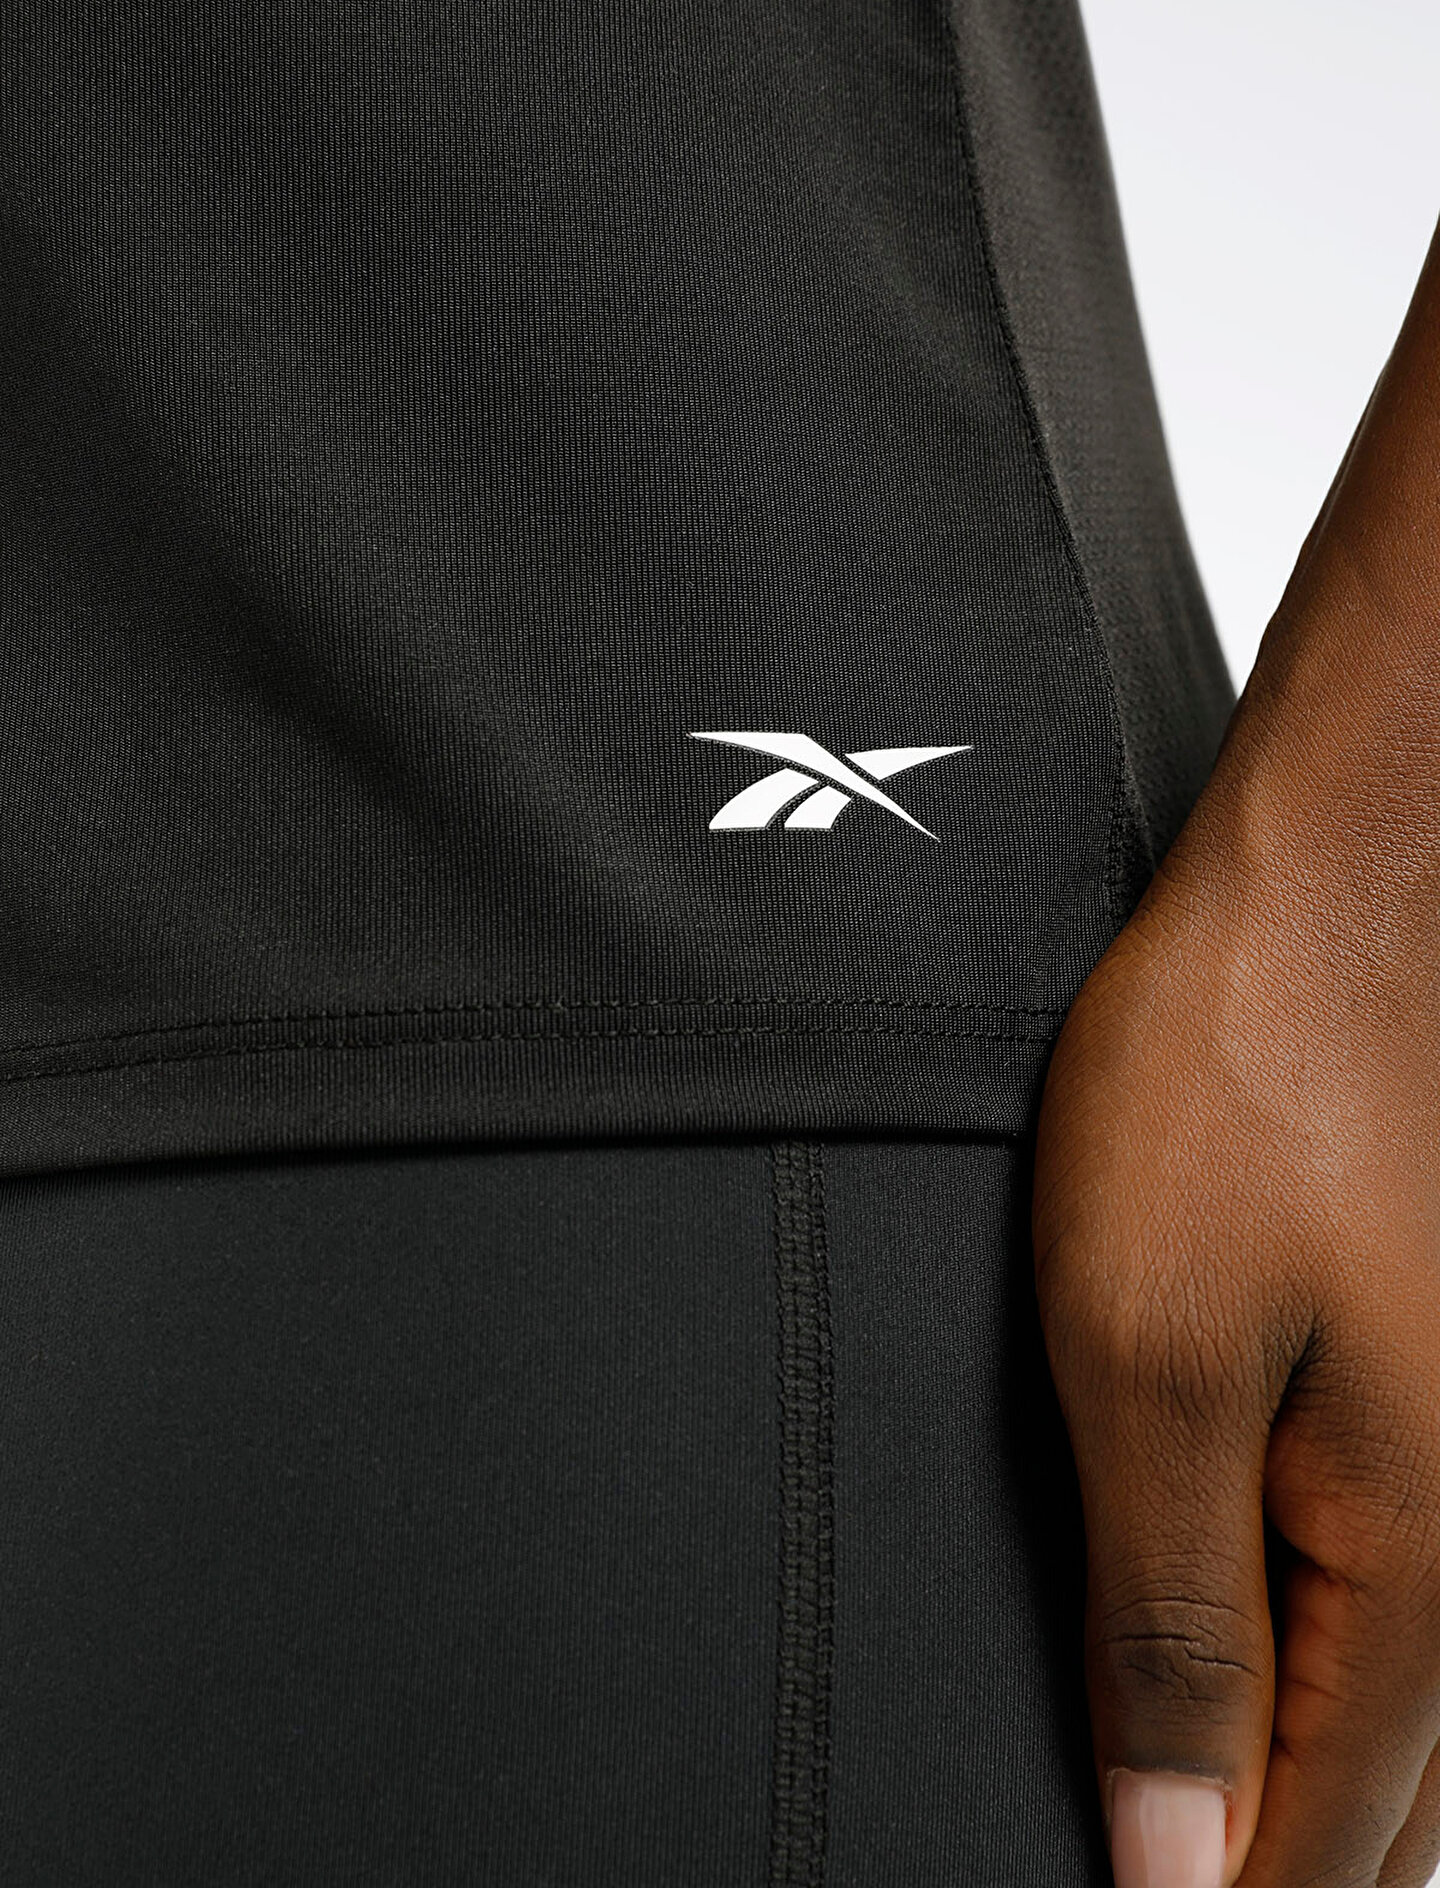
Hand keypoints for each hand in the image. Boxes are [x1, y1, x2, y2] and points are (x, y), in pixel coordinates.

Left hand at [1033, 743, 1439, 1887]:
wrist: (1334, 902)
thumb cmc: (1228, 1095)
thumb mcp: (1147, 1362)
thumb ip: (1170, 1624)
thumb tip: (1175, 1867)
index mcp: (1411, 1564)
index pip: (1317, 1852)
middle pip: (1379, 1806)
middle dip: (1254, 1858)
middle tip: (1137, 1869)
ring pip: (1401, 1713)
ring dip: (1294, 1775)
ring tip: (1180, 1808)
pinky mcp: (1434, 1392)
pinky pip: (1397, 1594)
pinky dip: (1316, 1662)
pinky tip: (1256, 1663)